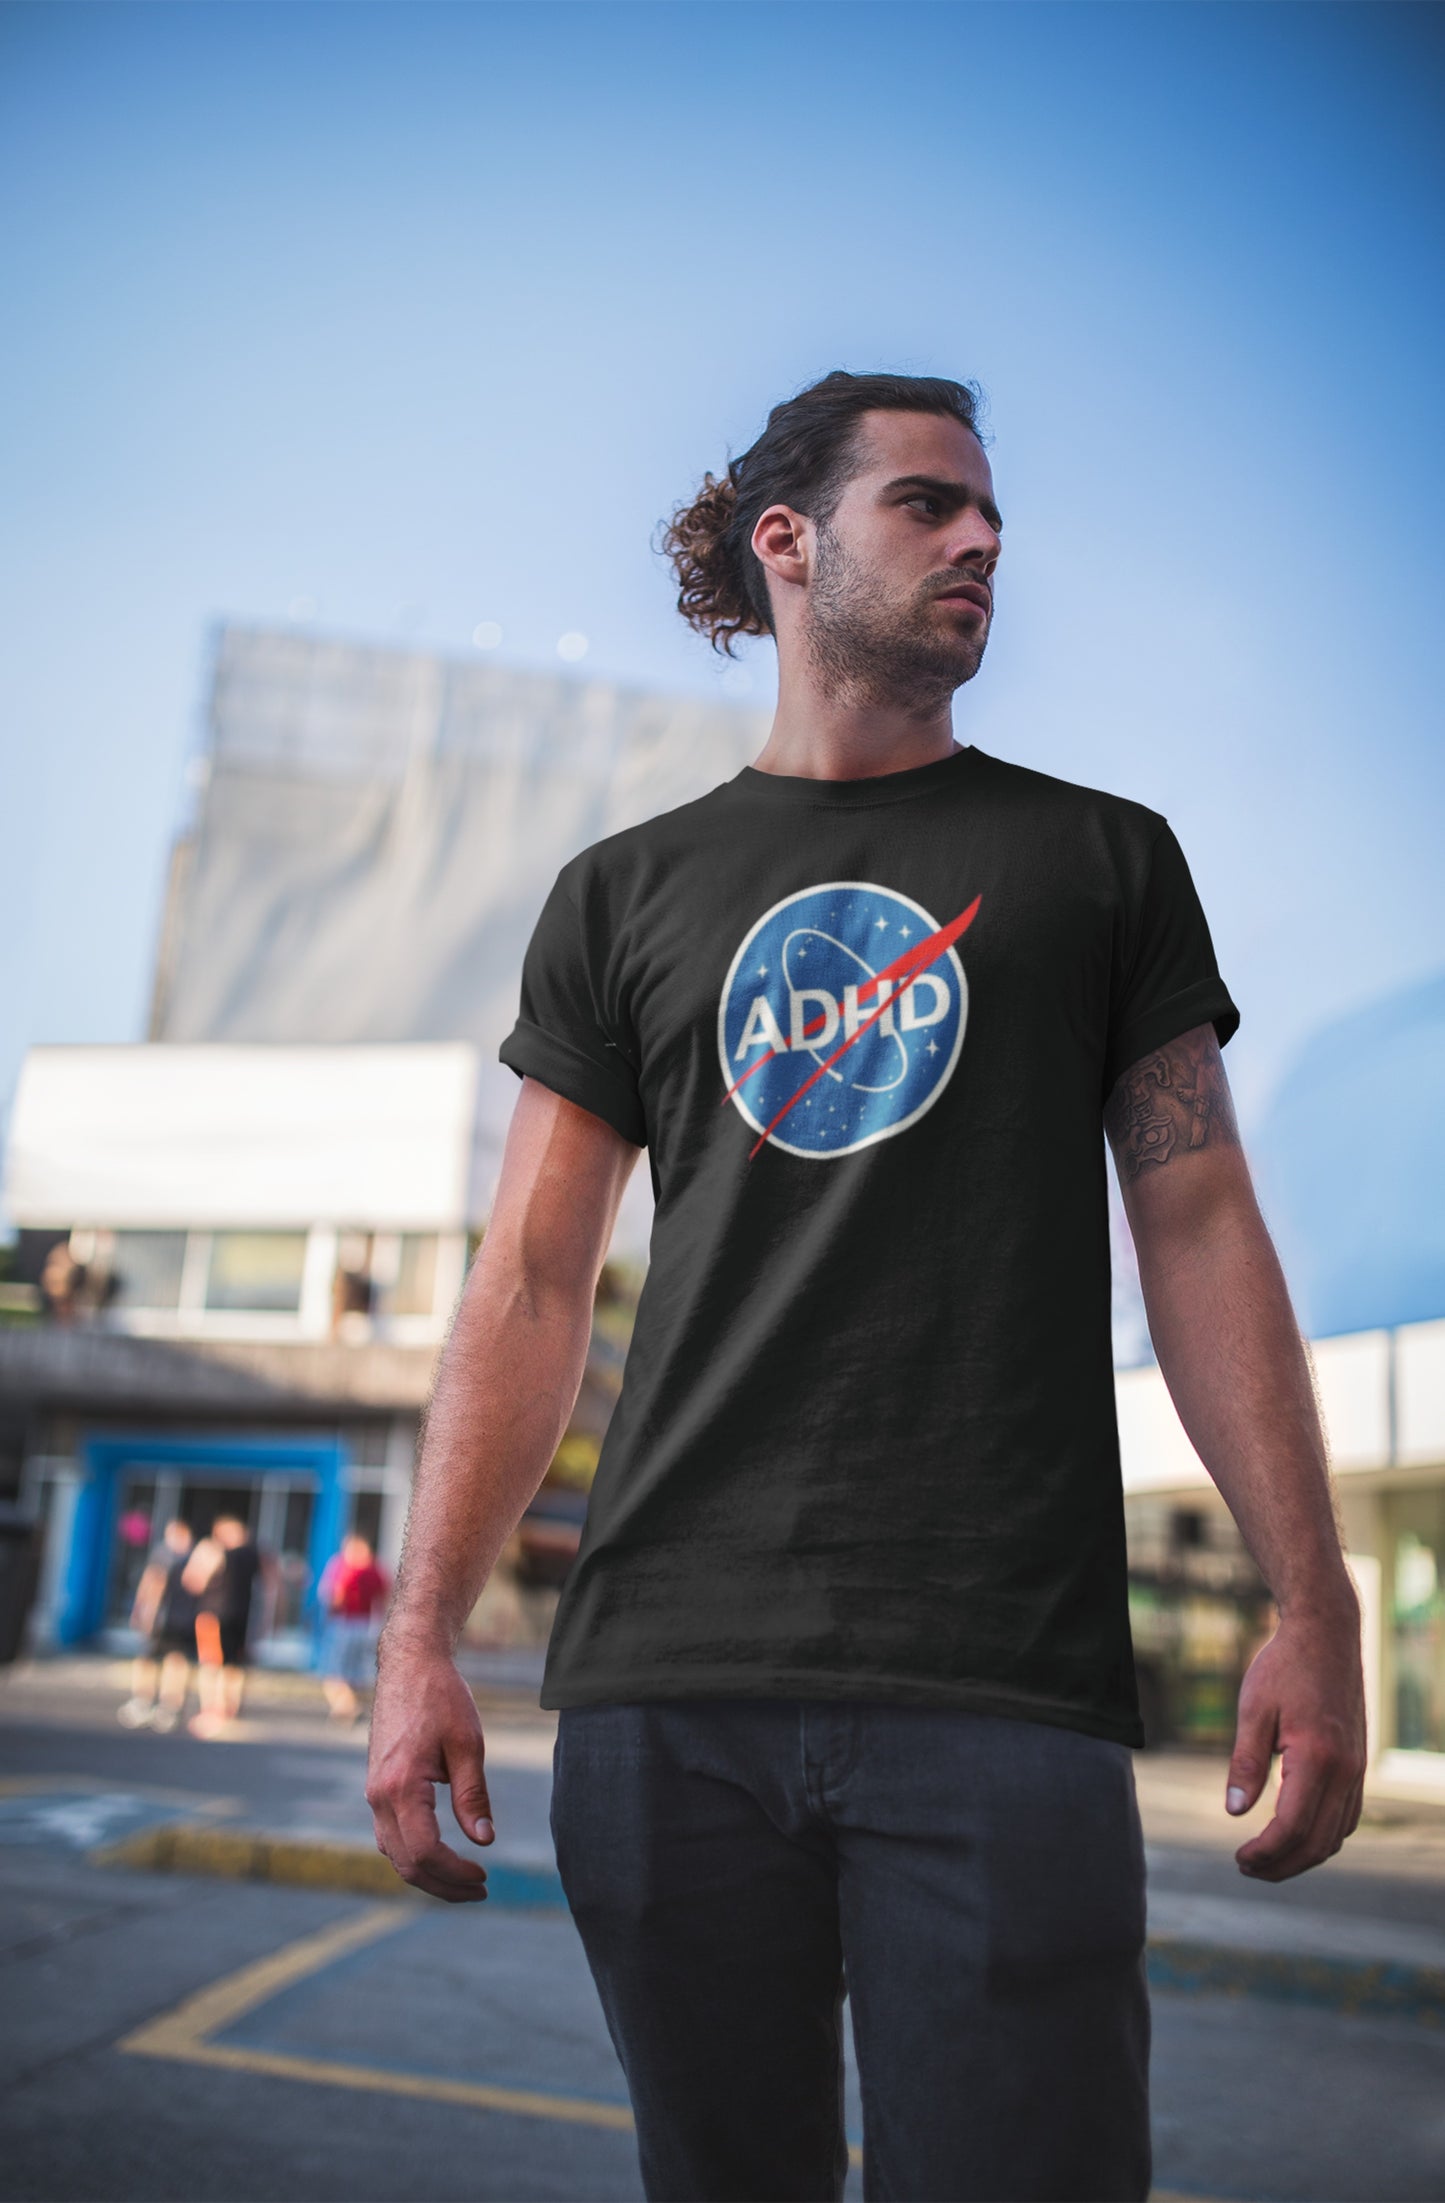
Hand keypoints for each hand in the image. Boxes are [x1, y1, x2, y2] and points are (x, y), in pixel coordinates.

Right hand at [365, 1641, 495, 1902]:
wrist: (408, 1664)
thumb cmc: (441, 1697)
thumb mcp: (468, 1744)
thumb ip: (472, 1795)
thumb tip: (484, 1841)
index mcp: (400, 1787)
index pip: (425, 1852)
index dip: (455, 1873)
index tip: (486, 1874)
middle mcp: (378, 1796)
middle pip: (406, 1863)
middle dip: (444, 1885)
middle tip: (481, 1888)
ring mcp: (373, 1794)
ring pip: (395, 1854)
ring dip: (428, 1874)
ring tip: (466, 1879)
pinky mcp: (376, 1788)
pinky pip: (390, 1836)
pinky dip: (414, 1855)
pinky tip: (442, 1855)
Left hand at [1225, 1597, 1366, 1881]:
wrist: (1327, 1635)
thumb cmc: (1284, 1667)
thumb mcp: (1254, 1709)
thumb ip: (1245, 1762)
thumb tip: (1234, 1812)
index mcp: (1318, 1758)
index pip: (1292, 1827)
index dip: (1265, 1853)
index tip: (1239, 1859)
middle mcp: (1345, 1771)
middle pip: (1318, 1842)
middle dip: (1282, 1865)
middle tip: (1246, 1867)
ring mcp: (1357, 1770)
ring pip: (1336, 1836)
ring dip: (1303, 1856)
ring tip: (1265, 1859)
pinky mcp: (1358, 1766)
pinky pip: (1346, 1817)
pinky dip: (1322, 1836)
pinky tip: (1294, 1835)